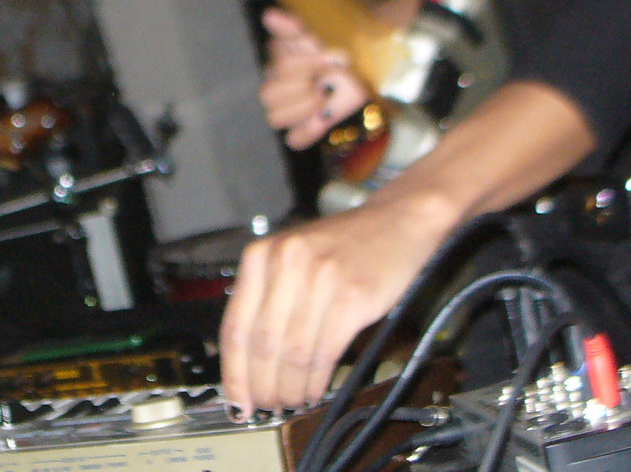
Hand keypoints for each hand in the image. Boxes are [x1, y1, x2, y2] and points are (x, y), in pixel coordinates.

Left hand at [219, 193, 447, 416]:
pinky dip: (316, 380)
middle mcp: (284, 262)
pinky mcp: (351, 296)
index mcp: (260, 255)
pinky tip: (314, 391)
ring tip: (292, 403)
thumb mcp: (291, 259)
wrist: (396, 221)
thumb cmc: (343, 246)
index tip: (235, 400)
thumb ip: (267, 299)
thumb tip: (249, 362)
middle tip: (266, 408)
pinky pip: (324, 351)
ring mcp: (318, 278)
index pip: (235, 326)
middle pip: (261, 344)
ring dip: (290, 388)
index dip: (233, 372)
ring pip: (292, 353)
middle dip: (261, 386)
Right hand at [259, 8, 368, 148]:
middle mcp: (277, 87)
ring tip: (323, 98)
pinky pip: (294, 139)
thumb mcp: (319, 37)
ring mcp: (288, 110)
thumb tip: (269, 16)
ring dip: (301, 108)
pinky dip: (308, 131)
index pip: (278, 68)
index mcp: (278, 63)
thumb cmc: (338, 54)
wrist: (364, 74)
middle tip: (324, 82)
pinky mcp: (302, 130)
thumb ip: (293, 28)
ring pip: (274, 118)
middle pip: (268, 95)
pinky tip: (322, 120)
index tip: (331, 59)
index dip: (304, 65)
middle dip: (300, 87)